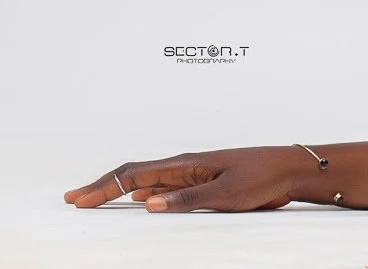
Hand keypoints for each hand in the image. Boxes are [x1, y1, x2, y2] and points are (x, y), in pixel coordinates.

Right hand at [63, 145, 308, 211]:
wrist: (293, 170)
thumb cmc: (264, 177)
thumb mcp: (225, 193)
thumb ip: (187, 200)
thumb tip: (147, 203)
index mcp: (187, 164)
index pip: (135, 174)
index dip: (104, 187)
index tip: (79, 200)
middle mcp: (187, 166)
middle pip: (135, 175)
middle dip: (103, 186)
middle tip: (74, 199)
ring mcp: (196, 174)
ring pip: (149, 181)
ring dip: (121, 190)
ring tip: (96, 199)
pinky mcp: (206, 183)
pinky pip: (167, 188)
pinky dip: (145, 194)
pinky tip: (139, 202)